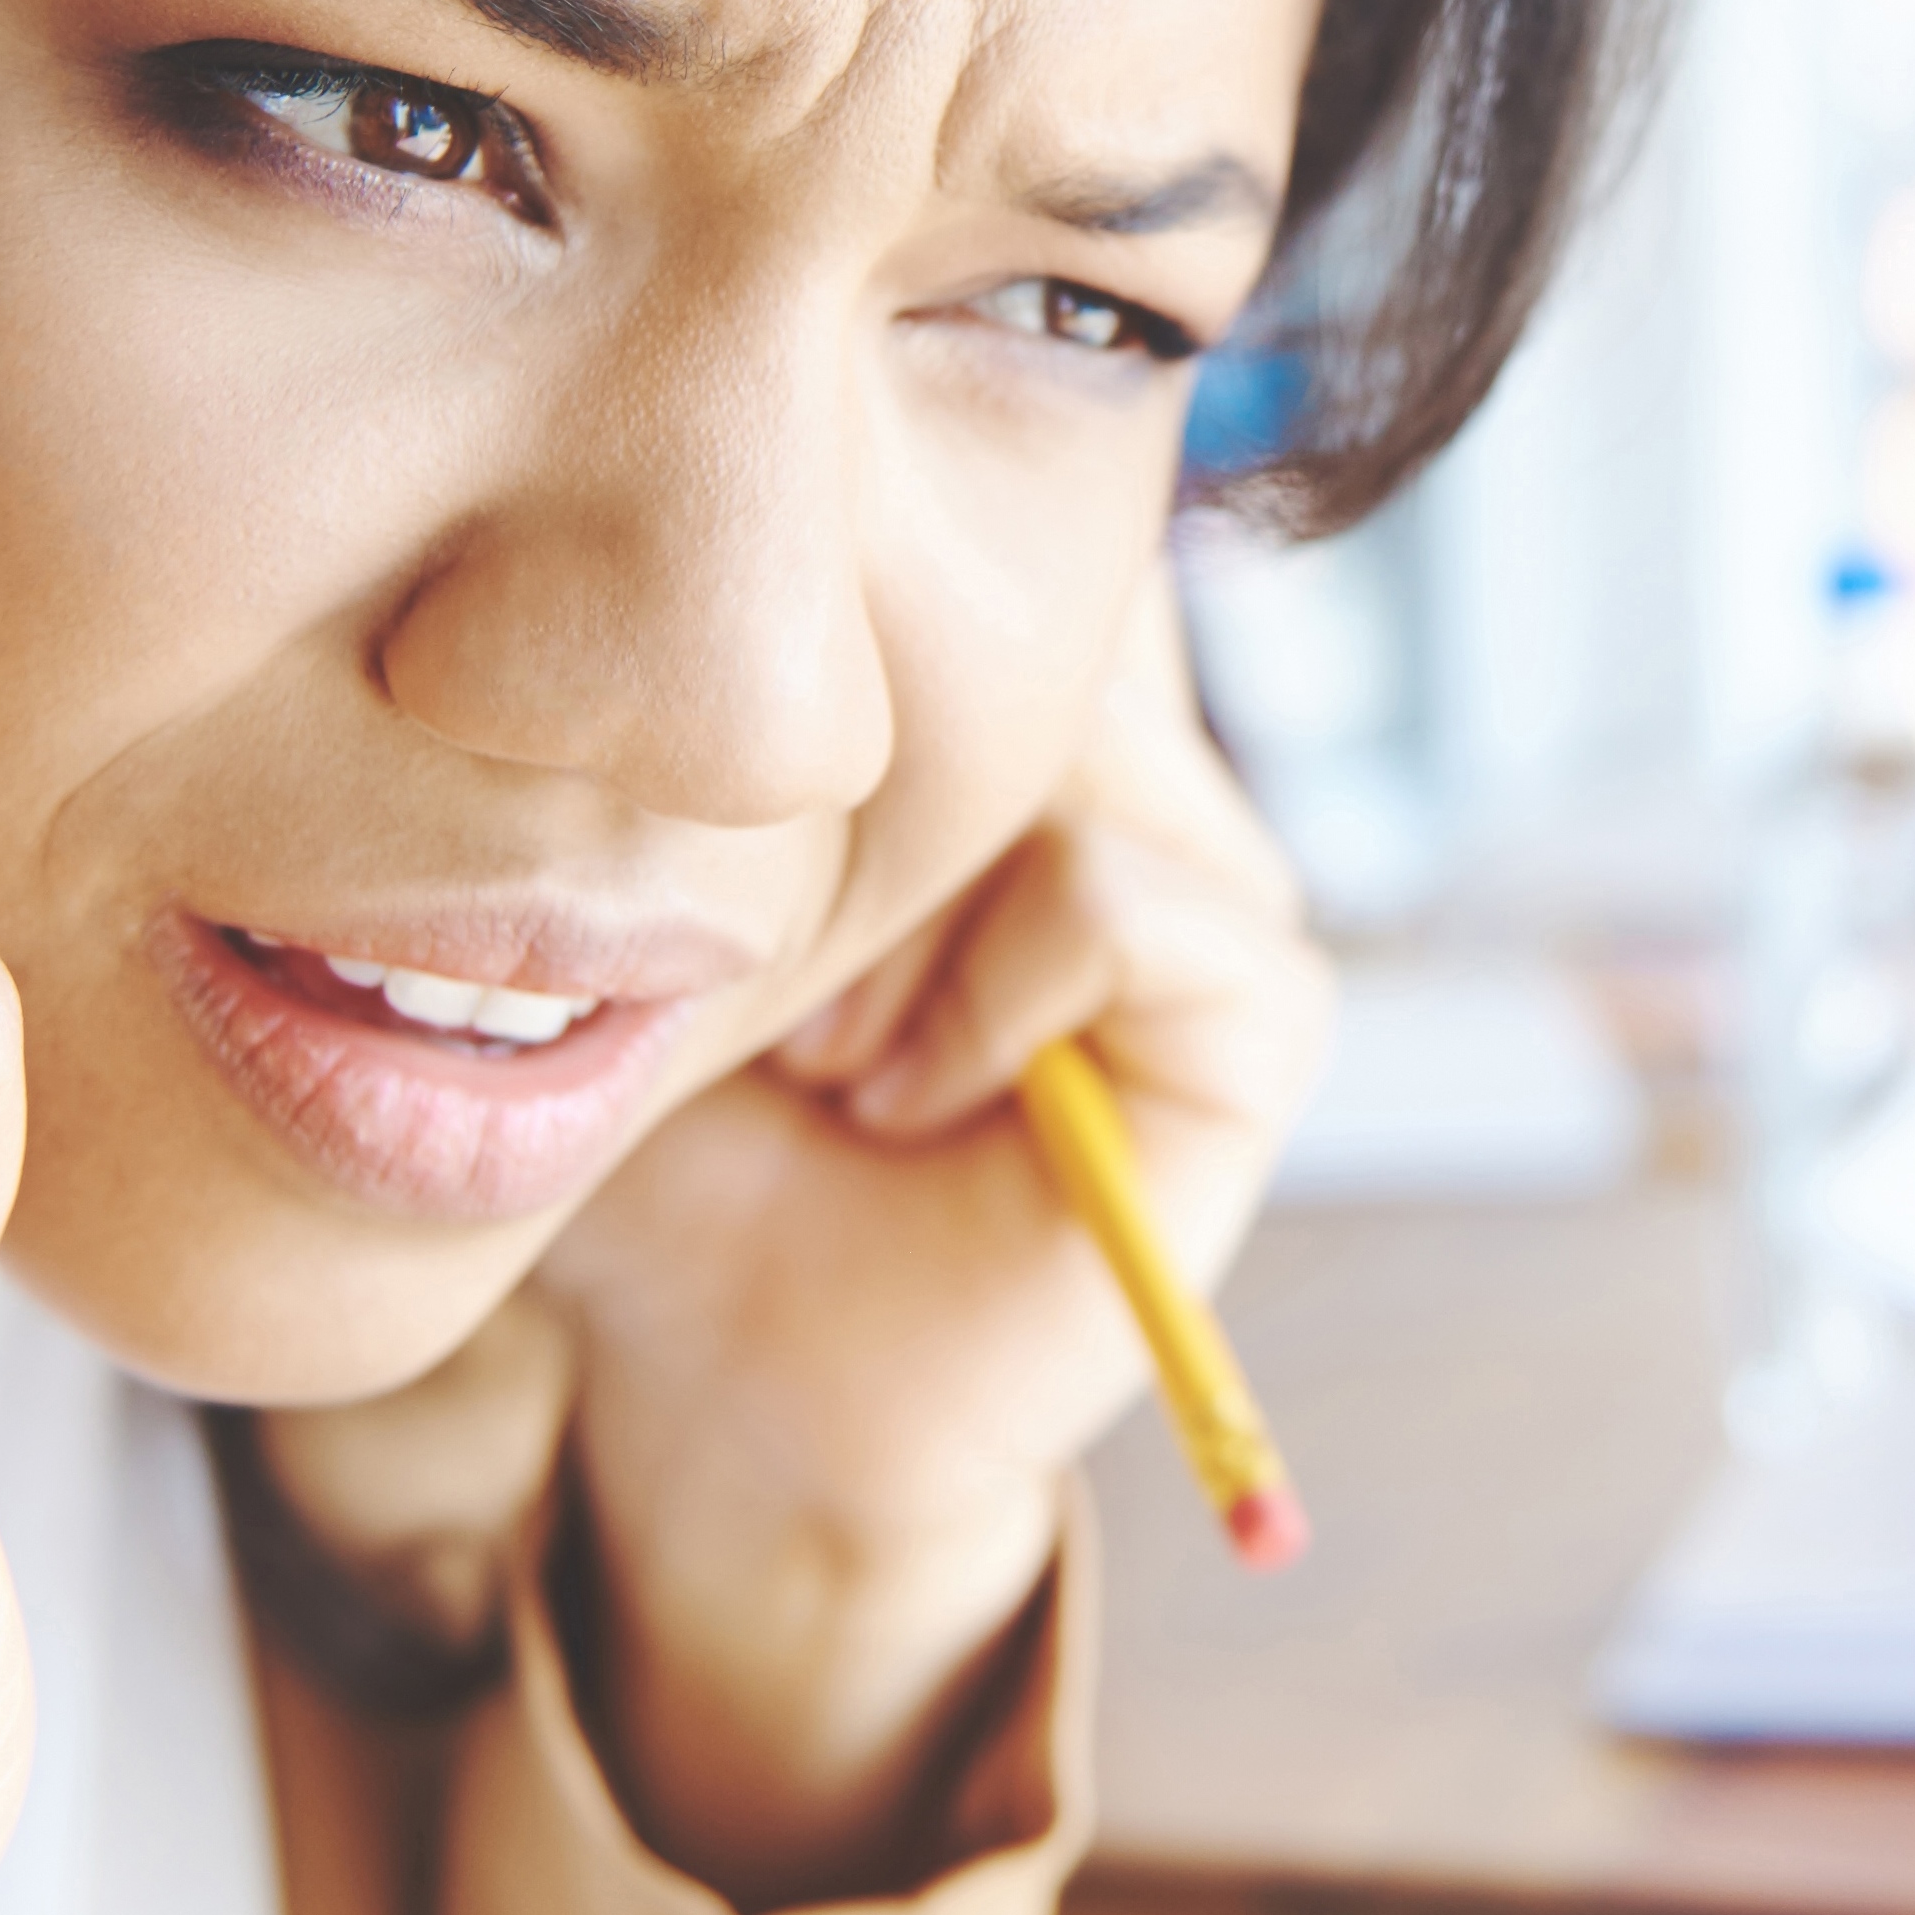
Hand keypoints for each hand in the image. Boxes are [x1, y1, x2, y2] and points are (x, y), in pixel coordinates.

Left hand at [532, 571, 1329, 1906]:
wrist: (724, 1374)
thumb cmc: (671, 1119)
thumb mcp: (653, 881)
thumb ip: (711, 712)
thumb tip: (698, 552)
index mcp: (1008, 715)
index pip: (974, 540)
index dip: (833, 651)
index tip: (720, 844)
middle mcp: (1133, 776)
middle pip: (1022, 632)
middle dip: (857, 800)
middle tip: (771, 981)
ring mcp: (1219, 889)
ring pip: (1067, 758)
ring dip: (904, 915)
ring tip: (832, 1052)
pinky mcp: (1261, 1019)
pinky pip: (1127, 903)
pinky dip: (987, 999)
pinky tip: (907, 1096)